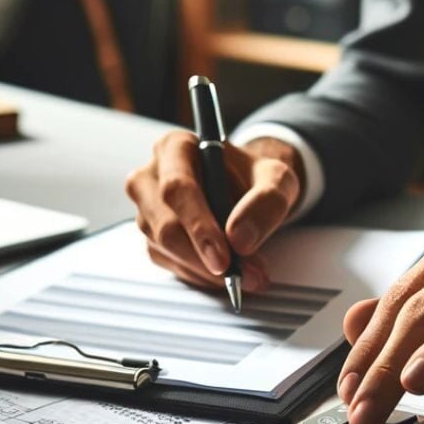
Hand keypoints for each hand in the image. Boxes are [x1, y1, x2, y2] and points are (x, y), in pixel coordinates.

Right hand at [125, 132, 304, 291]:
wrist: (248, 189)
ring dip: (206, 271)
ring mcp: (147, 209)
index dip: (199, 226)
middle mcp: (151, 176)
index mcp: (176, 147)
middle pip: (165, 225)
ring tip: (246, 274)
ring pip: (165, 249)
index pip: (177, 188)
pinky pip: (169, 264)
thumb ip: (267, 200)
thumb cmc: (255, 177)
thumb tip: (239, 238)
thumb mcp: (276, 178)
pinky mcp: (151, 237)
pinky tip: (224, 273)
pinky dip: (200, 275)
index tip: (224, 256)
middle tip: (243, 275)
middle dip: (205, 258)